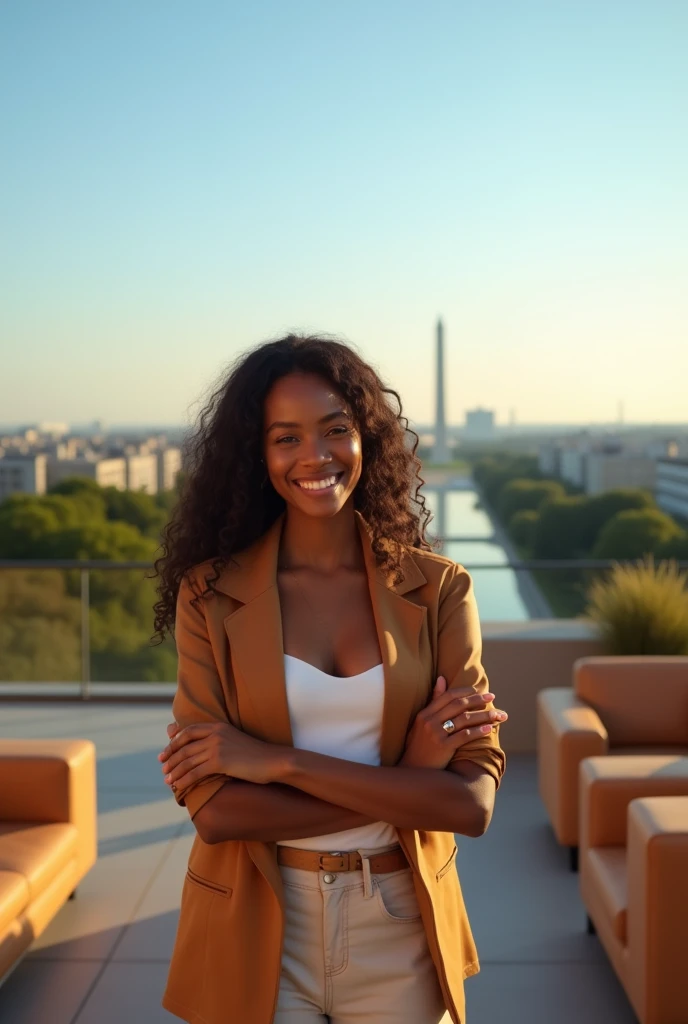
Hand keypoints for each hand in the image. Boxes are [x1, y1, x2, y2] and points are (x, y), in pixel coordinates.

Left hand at [158, 720, 282, 789]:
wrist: (272, 761)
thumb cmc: (255, 754)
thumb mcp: (233, 741)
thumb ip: (216, 740)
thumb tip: (201, 747)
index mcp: (217, 726)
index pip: (188, 731)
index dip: (173, 742)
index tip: (165, 752)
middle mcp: (215, 734)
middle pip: (184, 746)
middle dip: (170, 758)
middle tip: (162, 768)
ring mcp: (217, 747)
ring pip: (187, 760)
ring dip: (174, 771)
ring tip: (167, 780)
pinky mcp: (220, 762)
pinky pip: (195, 772)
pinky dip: (184, 780)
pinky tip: (178, 787)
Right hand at [399, 676, 507, 769]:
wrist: (414, 770)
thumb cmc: (419, 745)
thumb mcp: (422, 722)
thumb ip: (433, 702)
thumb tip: (441, 678)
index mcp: (424, 713)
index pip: (448, 696)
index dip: (465, 691)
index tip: (479, 690)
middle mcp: (429, 721)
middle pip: (459, 705)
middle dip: (478, 699)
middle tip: (492, 696)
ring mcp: (436, 734)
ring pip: (465, 719)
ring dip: (485, 715)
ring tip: (498, 714)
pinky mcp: (443, 747)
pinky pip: (465, 735)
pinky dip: (479, 730)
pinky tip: (490, 728)